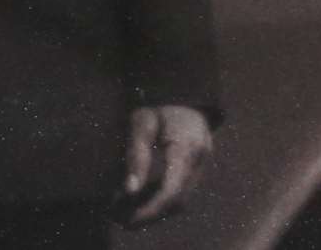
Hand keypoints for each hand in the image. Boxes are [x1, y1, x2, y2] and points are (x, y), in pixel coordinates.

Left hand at [117, 105, 211, 226]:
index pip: (173, 189)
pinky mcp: (195, 173)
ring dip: (153, 212)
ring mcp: (200, 170)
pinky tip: (137, 203)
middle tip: (120, 220)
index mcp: (188, 148)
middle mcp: (199, 164)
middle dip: (149, 214)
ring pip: (180, 202)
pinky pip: (180, 195)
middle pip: (177, 201)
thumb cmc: (157, 108)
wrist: (181, 100)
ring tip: (123, 215)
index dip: (151, 208)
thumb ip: (136, 155)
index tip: (128, 217)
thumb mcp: (140, 123)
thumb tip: (130, 190)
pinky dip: (159, 203)